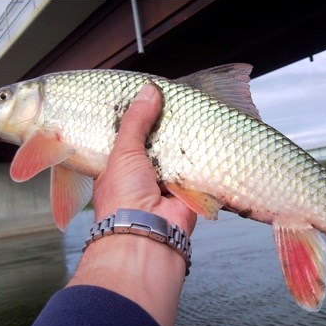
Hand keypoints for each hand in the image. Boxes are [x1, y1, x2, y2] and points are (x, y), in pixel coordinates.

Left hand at [68, 84, 195, 325]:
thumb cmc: (123, 196)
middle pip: (156, 142)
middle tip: (174, 99)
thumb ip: (136, 121)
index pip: (130, 135)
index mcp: (119, 165)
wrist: (148, 236)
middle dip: (164, 126)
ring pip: (177, 153)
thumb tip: (149, 90)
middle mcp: (142, 173)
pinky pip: (195, 167)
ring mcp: (165, 181)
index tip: (149, 96)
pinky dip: (199, 155)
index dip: (139, 117)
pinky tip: (206, 133)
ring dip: (182, 140)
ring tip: (192, 111)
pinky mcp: (187, 188)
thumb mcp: (123, 151)